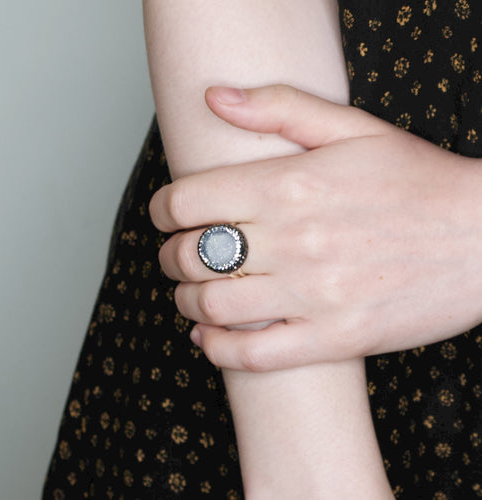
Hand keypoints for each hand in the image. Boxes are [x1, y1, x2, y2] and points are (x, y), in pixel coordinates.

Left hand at [149, 84, 481, 370]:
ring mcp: (314, 294)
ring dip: (185, 301)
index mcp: (291, 184)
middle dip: (170, 256)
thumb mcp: (352, 128)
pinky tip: (207, 337)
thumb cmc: (417, 180)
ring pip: (213, 307)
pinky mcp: (335, 337)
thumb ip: (278, 107)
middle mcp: (295, 239)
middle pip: (192, 255)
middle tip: (177, 255)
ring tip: (190, 295)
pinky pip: (254, 356)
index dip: (161, 210)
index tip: (164, 215)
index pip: (187, 201)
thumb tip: (216, 98)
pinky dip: (217, 349)